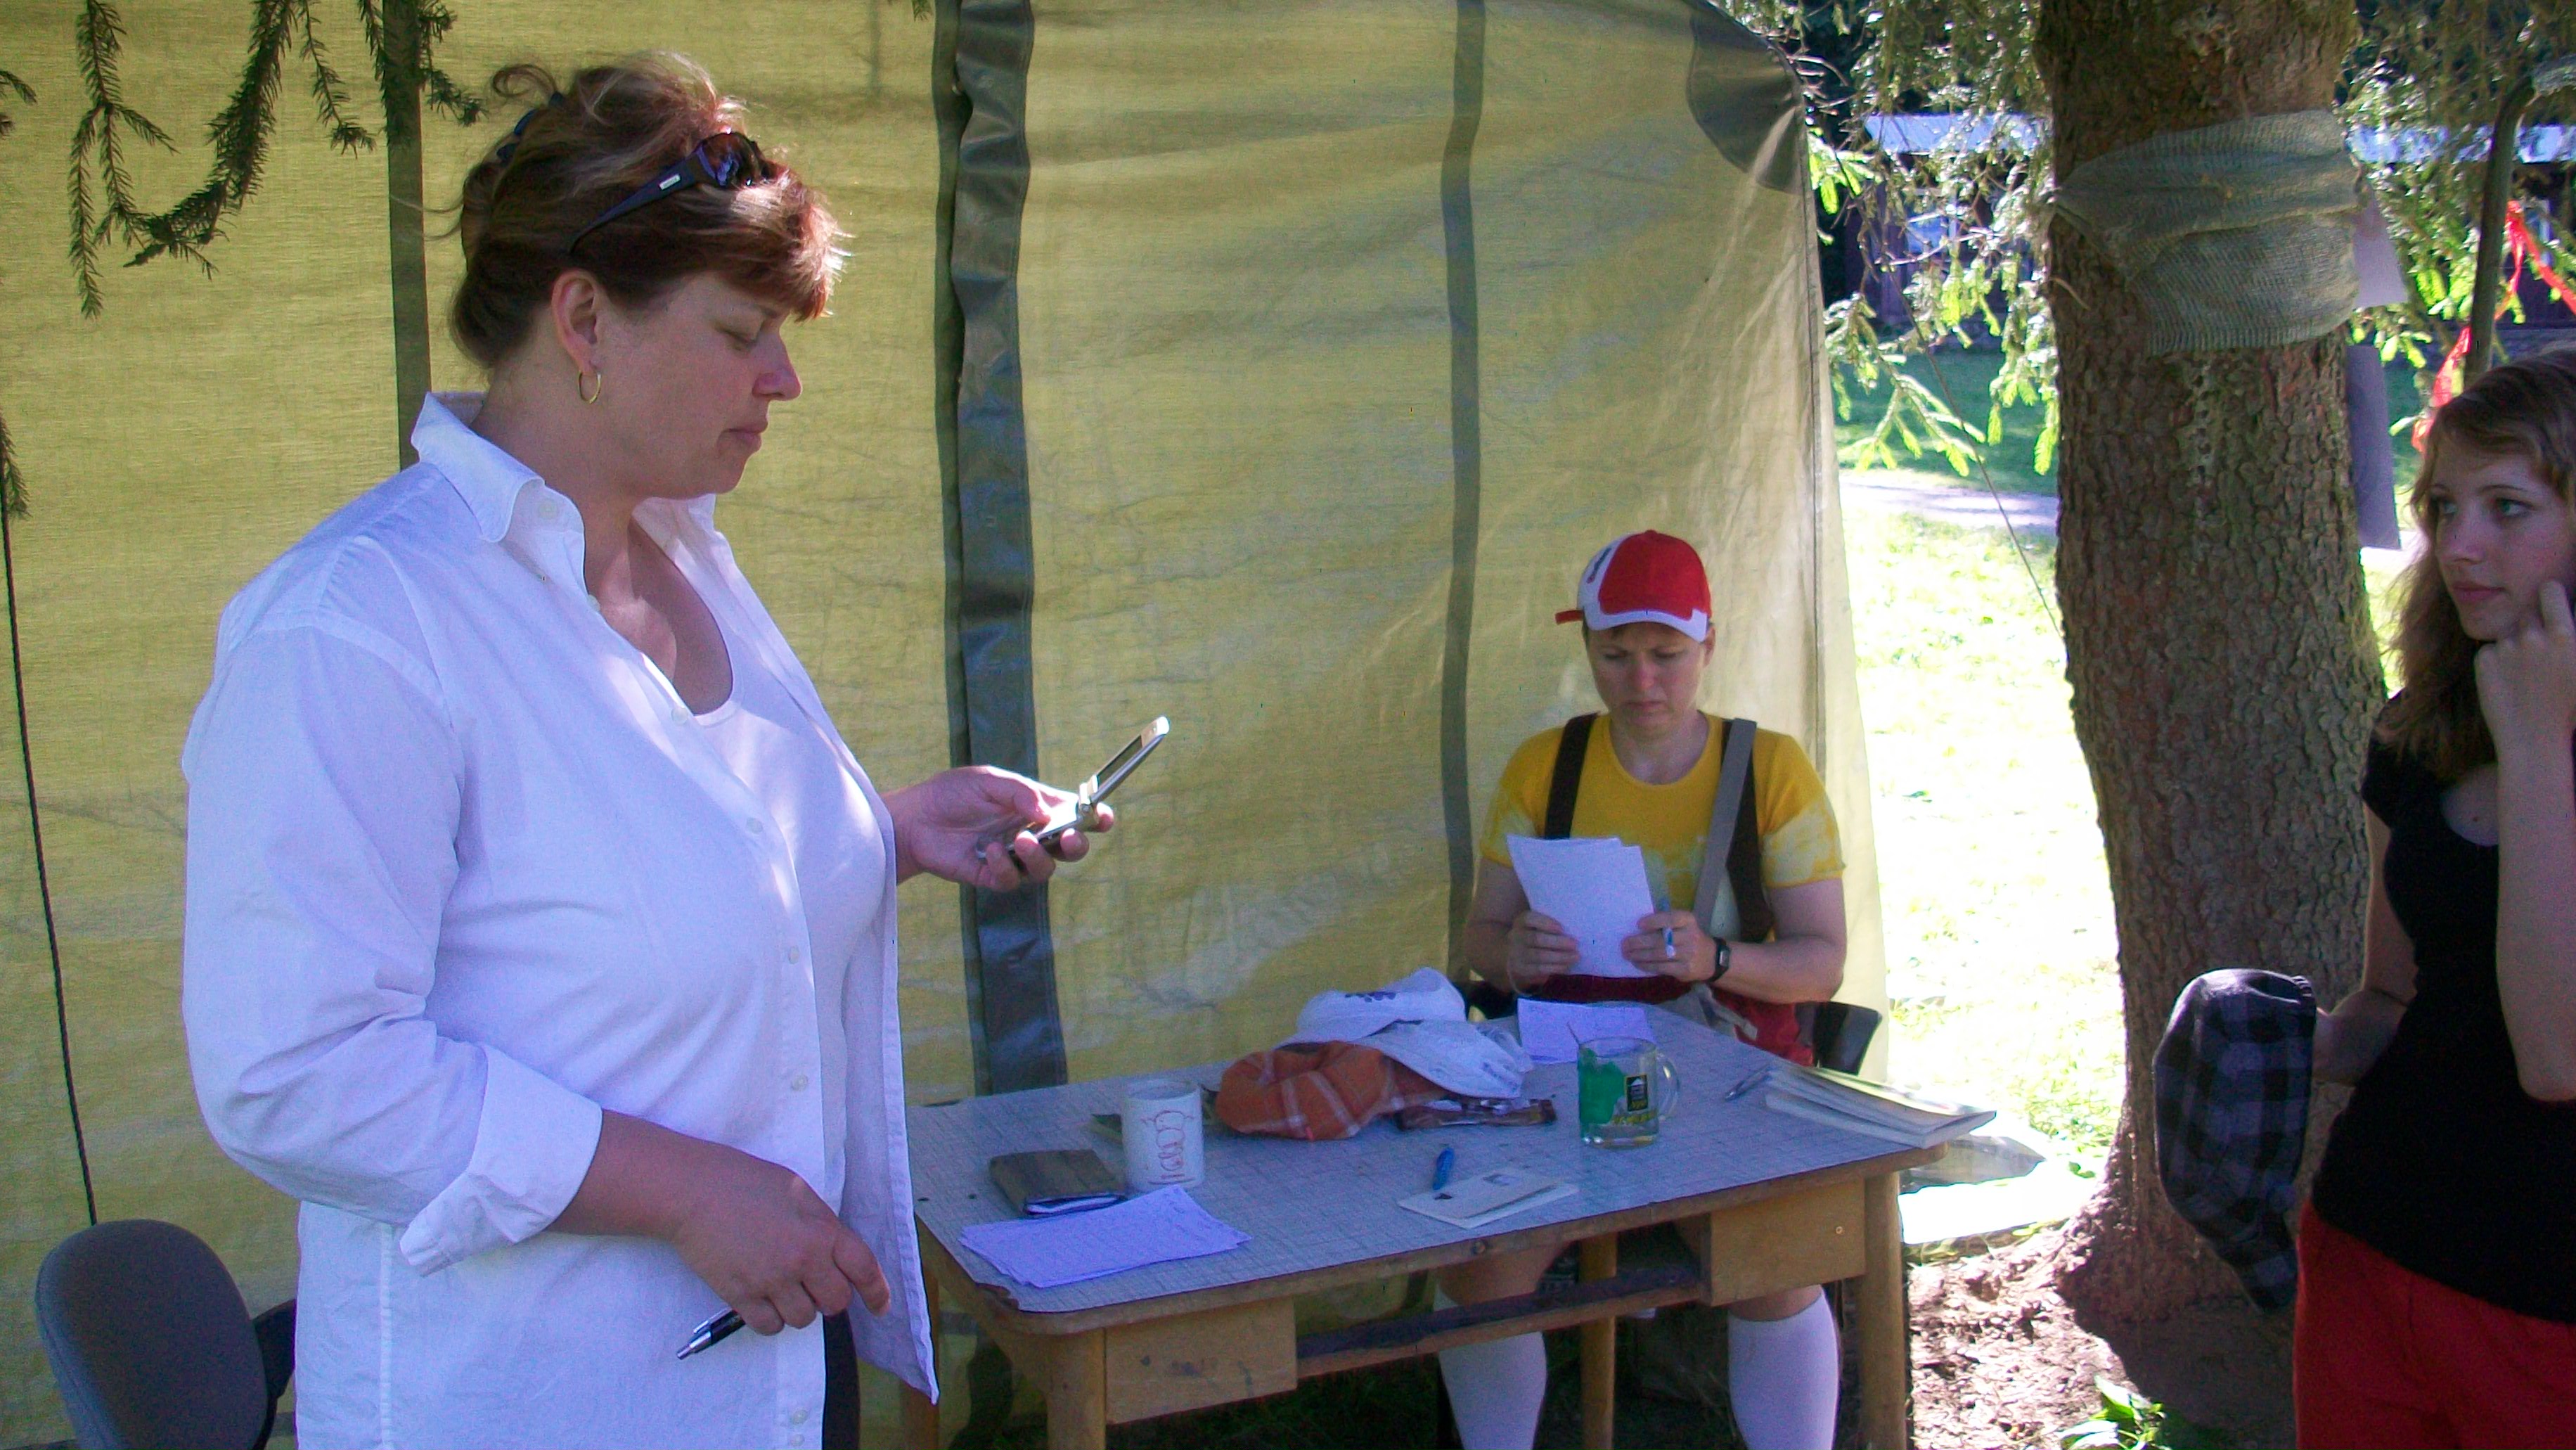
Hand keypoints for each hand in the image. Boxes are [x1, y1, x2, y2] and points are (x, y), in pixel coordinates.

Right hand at [664, 1139, 891, 1334]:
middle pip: (835, 1302)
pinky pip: (770, 1327)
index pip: (863, 1269)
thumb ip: (821, 1224)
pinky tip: (764, 1300)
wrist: (693, 1191)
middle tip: (814, 1284)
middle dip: (830, 1296)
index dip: (877, 1292)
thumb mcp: (798, 1192)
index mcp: (821, 1230)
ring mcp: (770, 1281)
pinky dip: (771, 1319)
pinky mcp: (740, 1296)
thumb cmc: (745, 1182)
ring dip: (800, 1308)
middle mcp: (801, 1260)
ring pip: (803, 1319)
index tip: (881, 1307)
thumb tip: (834, 1253)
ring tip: (784, 1287)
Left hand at [888, 766, 1112, 888]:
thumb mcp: (989, 781)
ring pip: (1046, 869)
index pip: (1076, 815)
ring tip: (1021, 840)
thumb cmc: (953, 794)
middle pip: (1071, 848)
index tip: (1103, 818)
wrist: (915, 819)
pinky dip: (1006, 866)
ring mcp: (1015, 858)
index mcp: (1037, 808)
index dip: (1095, 818)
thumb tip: (1048, 812)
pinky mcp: (994, 876)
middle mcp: (1032, 835)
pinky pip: (1012, 880)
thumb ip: (1020, 793)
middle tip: (1069, 837)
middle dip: (1077, 845)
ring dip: (1039, 857)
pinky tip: (990, 851)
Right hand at [1505, 911, 1577, 988]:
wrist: (1512, 957)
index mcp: (1521, 922)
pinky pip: (1539, 969)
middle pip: (1535, 939)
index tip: (1561, 928)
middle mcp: (1516, 936)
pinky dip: (1554, 968)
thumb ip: (1550, 926)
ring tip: (1575, 956)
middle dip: (1557, 942)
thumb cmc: (1532, 937)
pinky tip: (1566, 966)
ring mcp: (1517, 954)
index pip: (1529, 919)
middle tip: (1575, 944)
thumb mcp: (1535, 927)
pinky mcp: (1521, 970)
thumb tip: (1572, 930)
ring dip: (1559, 957)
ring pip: (1538, 956)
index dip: (1545, 922)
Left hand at [1622, 910, 1716, 982]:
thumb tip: (1638, 928)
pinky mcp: (1685, 970)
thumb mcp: (1684, 925)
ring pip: (1659, 955)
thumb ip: (1667, 923)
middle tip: (1624, 944)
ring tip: (1627, 954)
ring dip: (1639, 955)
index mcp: (1688, 921)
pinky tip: (1637, 963)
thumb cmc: (1690, 938)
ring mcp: (1688, 954)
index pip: (1671, 919)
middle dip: (1639, 942)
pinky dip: (1647, 966)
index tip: (1638, 924)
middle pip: (1660, 940)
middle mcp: (1690, 936)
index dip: (1654, 921)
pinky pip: (1661, 968)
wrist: (1711, 959)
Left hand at [2475, 582, 2575, 760]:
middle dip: (2531, 625)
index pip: (2550, 590)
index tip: (2549, 600)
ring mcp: (2506, 649)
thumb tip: (2562, 627)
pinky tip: (2510, 685)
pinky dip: (2496, 662)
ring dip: (2513, 645)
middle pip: (2526, 613)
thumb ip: (2570, 636)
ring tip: (2526, 674)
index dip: (2549, 594)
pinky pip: (2489, 650)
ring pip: (2506, 632)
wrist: (2536, 742)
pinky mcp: (2484, 661)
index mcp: (2566, 636)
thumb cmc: (2569, 709)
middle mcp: (2534, 637)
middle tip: (2539, 651)